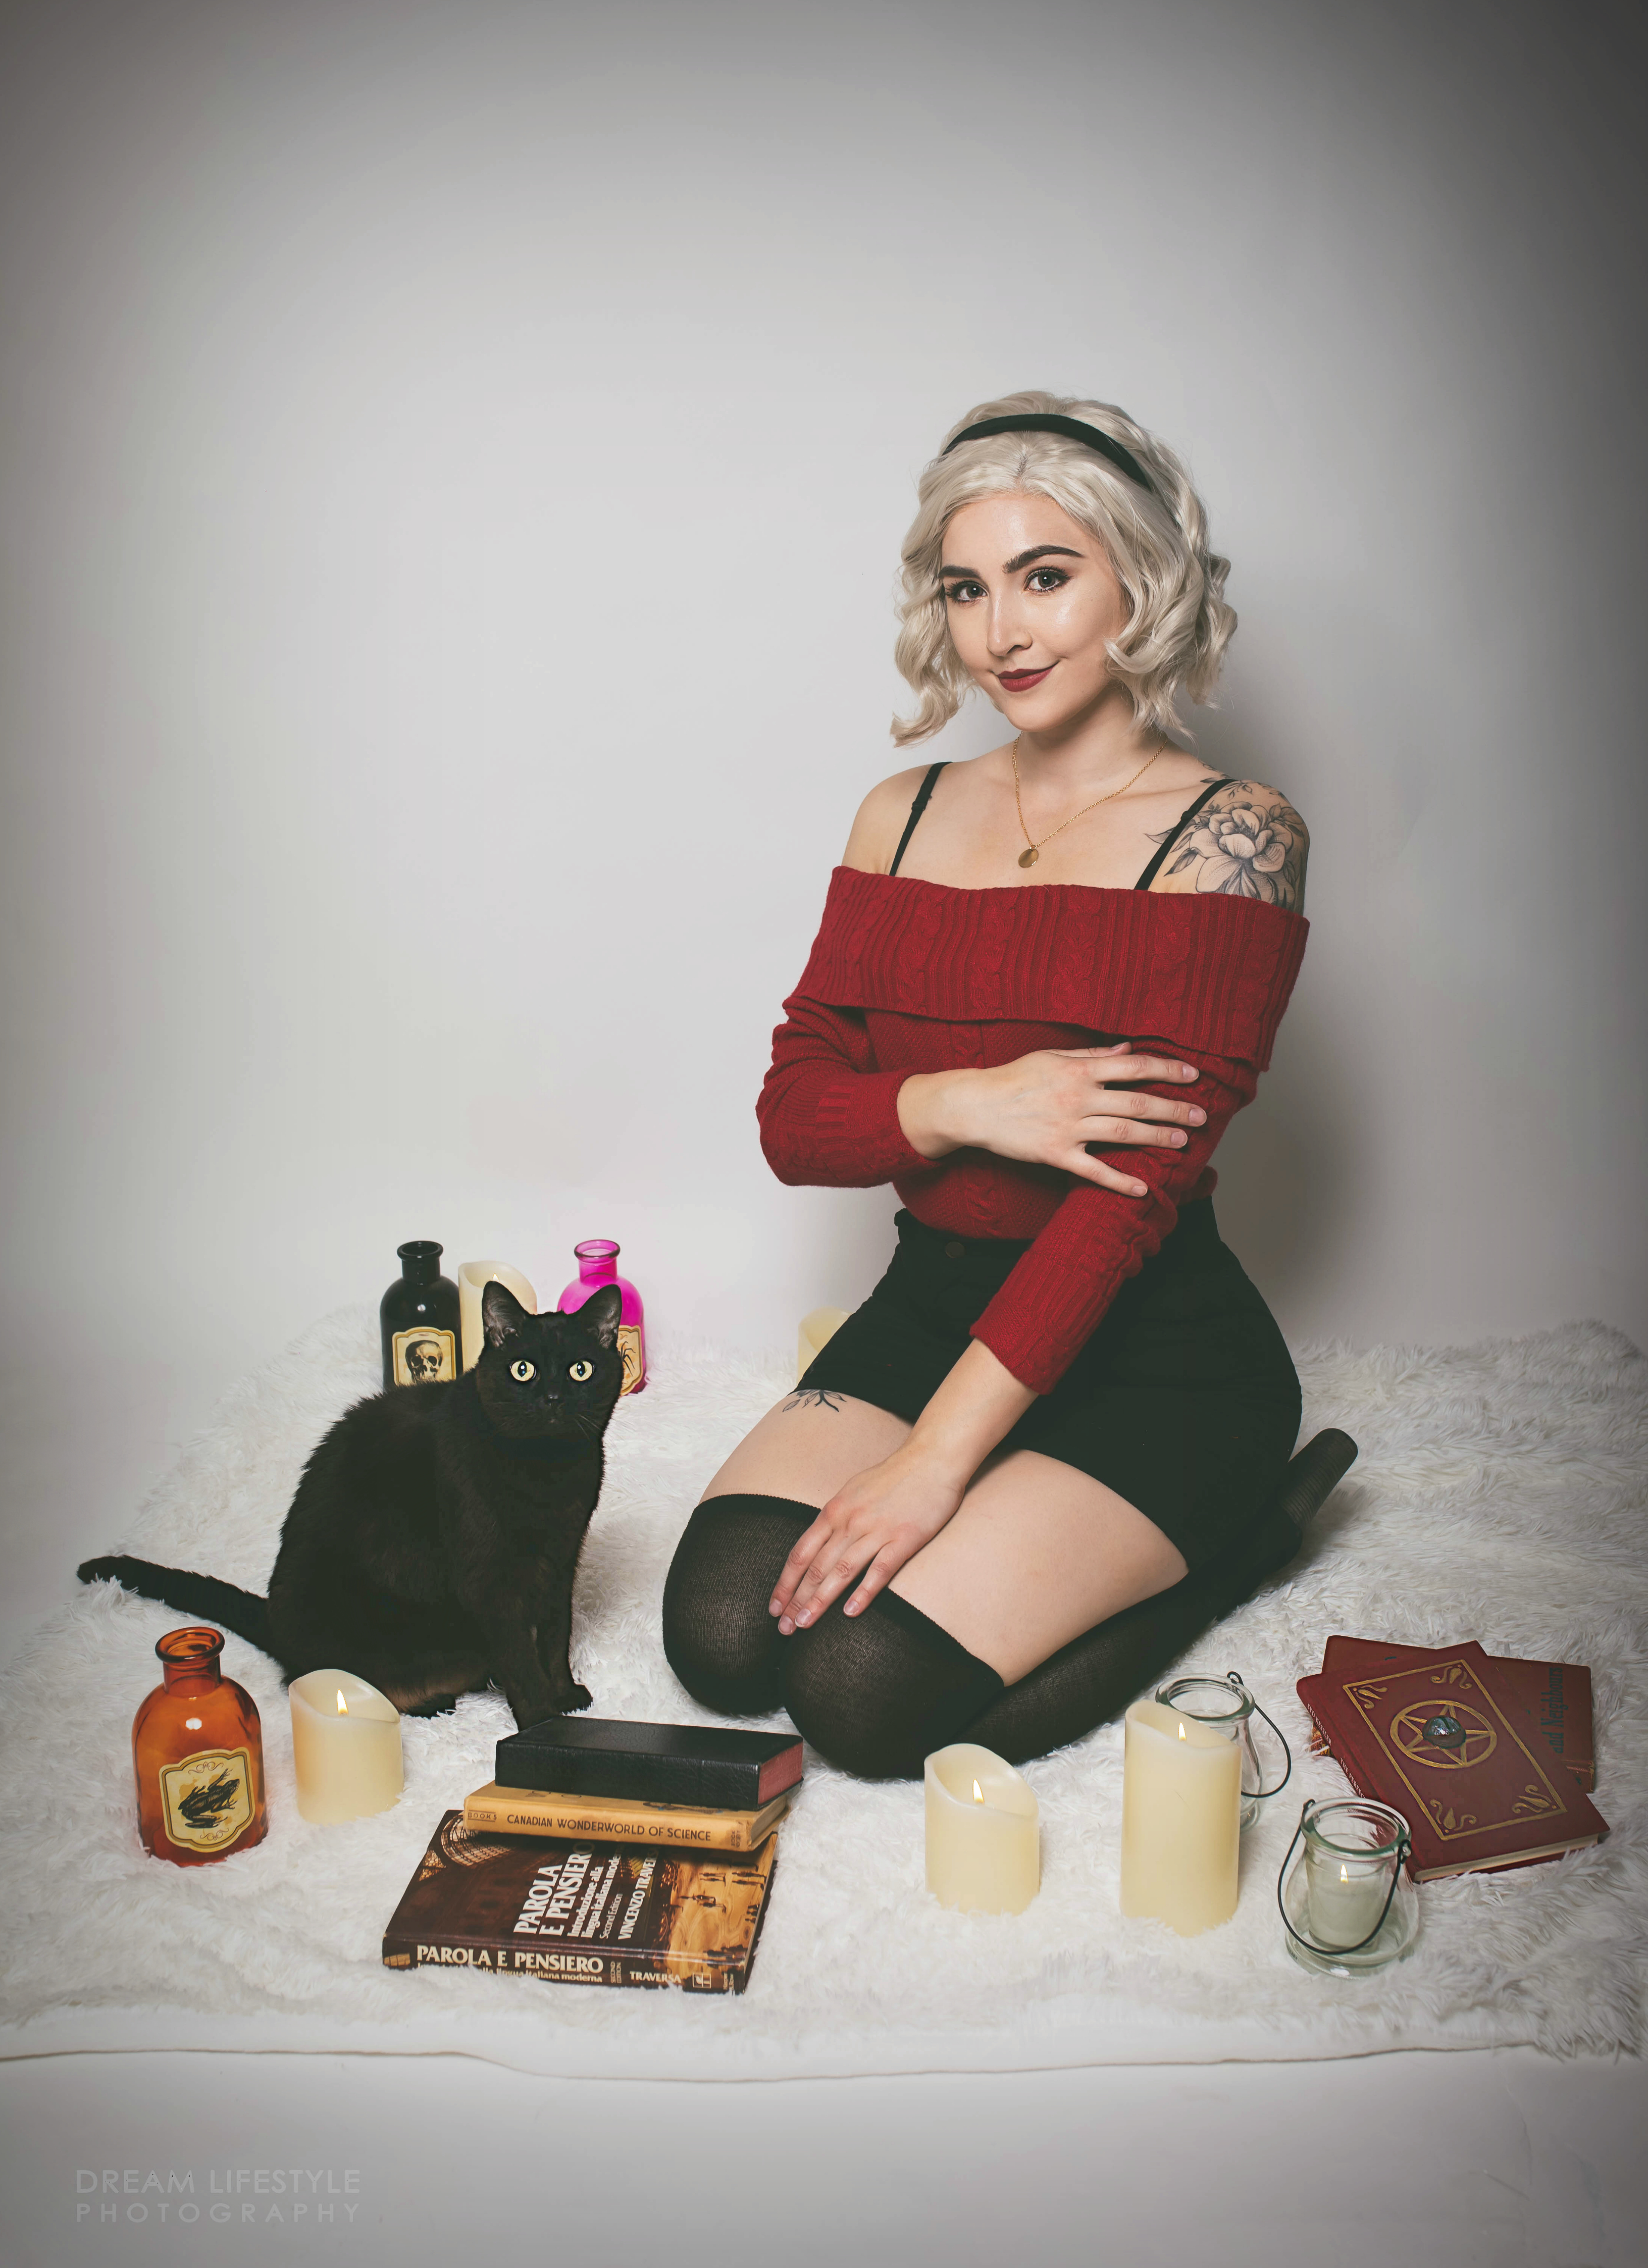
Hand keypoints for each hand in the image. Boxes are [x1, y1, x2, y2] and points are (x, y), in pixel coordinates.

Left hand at [769, 1443, 966, 1630]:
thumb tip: (820, 1542)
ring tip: (804, 1623)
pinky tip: (850, 1612)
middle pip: (816, 1566)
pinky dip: (863, 1592)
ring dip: (820, 1600)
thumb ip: (837, 1517)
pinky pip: (880, 1570)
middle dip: (796, 1599)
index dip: (785, 1582)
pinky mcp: (904, 1538)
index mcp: (835, 1510)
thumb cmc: (894, 1476)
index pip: (801, 1552)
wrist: (932, 1459)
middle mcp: (850, 1521)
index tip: (774, 1606)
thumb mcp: (854, 1491)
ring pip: (842, 1571)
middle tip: (783, 1627)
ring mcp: (877, 1530)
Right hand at [897, 1041, 1203, 1197]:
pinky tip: (1142, 1189)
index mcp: (1080, 1069)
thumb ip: (1093, 1054)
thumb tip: (1128, 1050)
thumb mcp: (1052, 1056)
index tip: (1193, 1074)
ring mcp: (1068, 1127)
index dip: (1167, 1070)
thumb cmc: (1014, 1078)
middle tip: (1201, 1115)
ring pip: (1123, 1133)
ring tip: (1183, 1141)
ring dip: (1157, 1137)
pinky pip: (1094, 1170)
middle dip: (1173, 1108)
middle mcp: (1078, 1097)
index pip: (1135, 1068)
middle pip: (1137, 1103)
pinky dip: (1120, 1181)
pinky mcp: (1056, 1155)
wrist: (975, 1105)